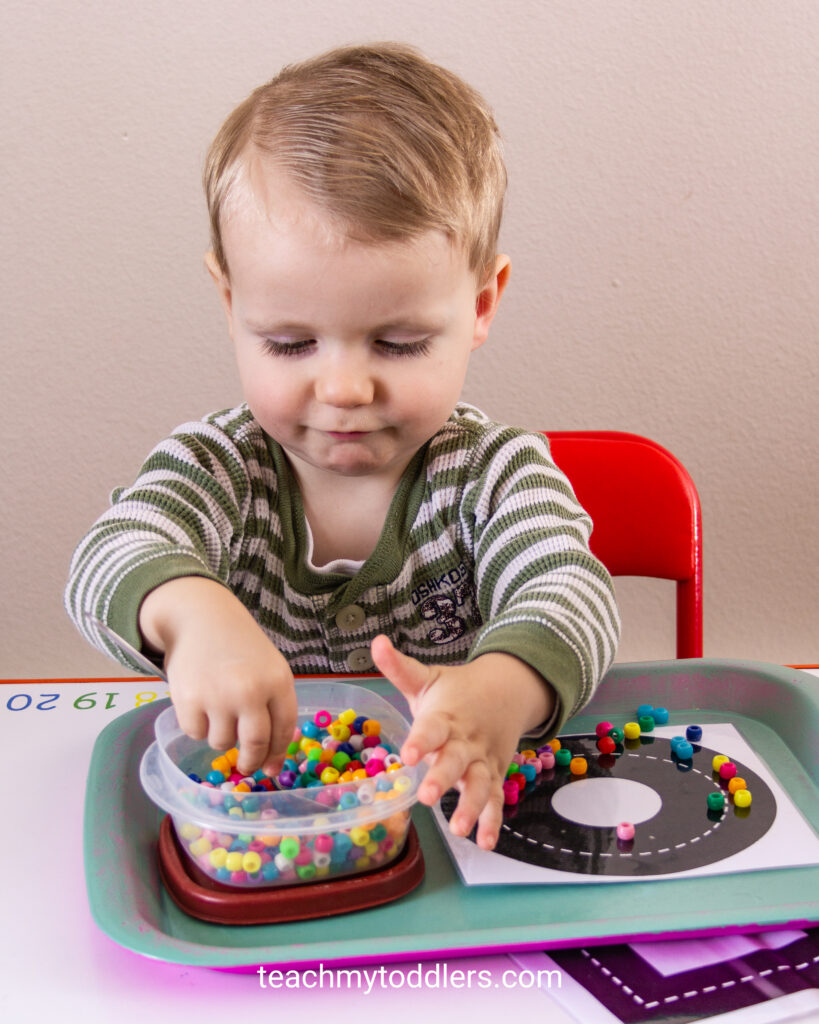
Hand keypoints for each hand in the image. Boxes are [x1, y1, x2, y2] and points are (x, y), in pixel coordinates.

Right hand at [139, 577, 296, 775]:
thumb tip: (270, 761)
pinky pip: (195, 733)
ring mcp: (218, 696)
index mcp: (278, 681)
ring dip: (220, 734)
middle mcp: (250, 691)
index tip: (271, 768)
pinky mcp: (188, 700)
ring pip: (222, 742)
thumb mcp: (269, 668)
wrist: (201, 617)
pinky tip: (199, 700)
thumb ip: (273, 707)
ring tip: (217, 707)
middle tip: (245, 766)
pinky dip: (196, 725)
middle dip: (250, 762)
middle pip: (255, 745)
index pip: (284, 730)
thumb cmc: (240, 648)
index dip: (277, 754)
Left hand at [370, 635, 552, 849]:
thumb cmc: (456, 690)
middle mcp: (465, 741)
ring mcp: (482, 761)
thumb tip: (375, 642)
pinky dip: (493, 822)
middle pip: (455, 761)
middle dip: (441, 778)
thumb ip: (399, 667)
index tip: (406, 755)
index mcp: (445, 717)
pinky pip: (495, 801)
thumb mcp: (427, 678)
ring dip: (470, 806)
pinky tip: (484, 843)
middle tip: (426, 796)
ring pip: (479, 785)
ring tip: (458, 829)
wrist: (507, 690)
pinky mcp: (494, 776)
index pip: (432, 728)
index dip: (420, 742)